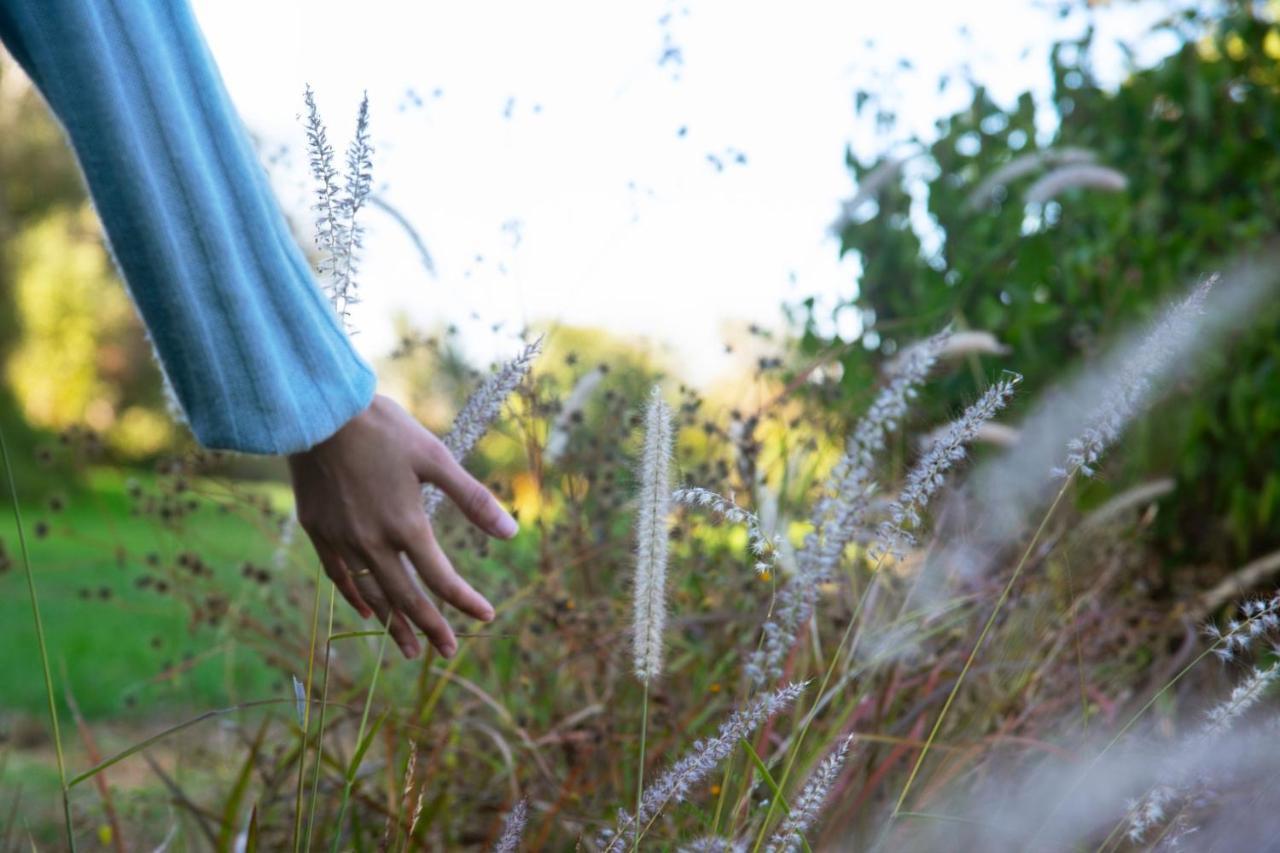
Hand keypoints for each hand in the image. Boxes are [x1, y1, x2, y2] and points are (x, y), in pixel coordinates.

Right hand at [287, 394, 517, 658]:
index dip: (466, 601)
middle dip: (430, 627)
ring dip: (393, 623)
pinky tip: (368, 610)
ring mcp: (341, 539)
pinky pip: (338, 575)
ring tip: (409, 648)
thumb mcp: (436, 457)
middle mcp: (372, 542)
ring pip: (371, 593)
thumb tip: (511, 532)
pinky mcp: (317, 529)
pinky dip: (355, 596)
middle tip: (447, 651)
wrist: (319, 411)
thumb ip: (472, 498)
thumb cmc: (384, 429)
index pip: (442, 579)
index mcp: (406, 526)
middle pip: (406, 597)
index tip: (486, 616)